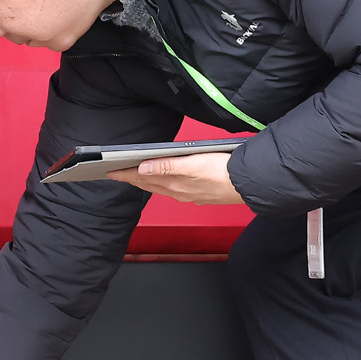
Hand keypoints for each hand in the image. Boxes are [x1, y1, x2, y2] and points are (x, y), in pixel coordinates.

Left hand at [108, 151, 243, 205]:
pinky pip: (173, 190)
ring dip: (146, 183)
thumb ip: (167, 166)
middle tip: (117, 174)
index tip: (110, 172)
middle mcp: (179, 192)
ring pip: (161, 189)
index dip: (125, 175)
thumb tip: (142, 168)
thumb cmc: (224, 171)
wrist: (250, 184)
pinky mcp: (200, 194)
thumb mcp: (193, 164)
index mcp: (175, 184)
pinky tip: (165, 183)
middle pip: (149, 185)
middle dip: (132, 180)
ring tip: (135, 178)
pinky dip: (162, 185)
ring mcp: (189, 194)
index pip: (142, 179)